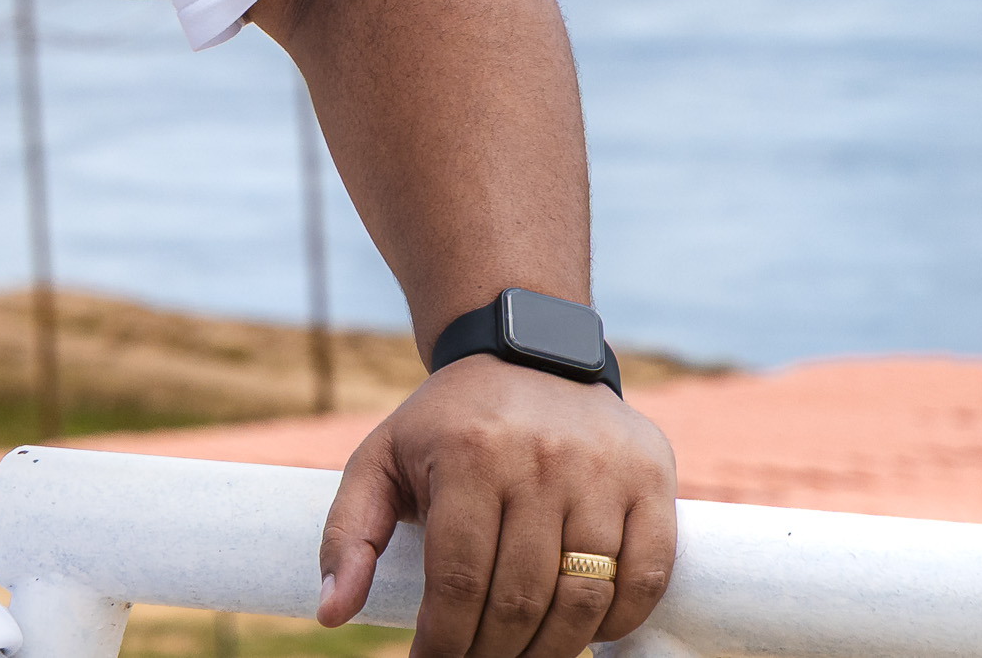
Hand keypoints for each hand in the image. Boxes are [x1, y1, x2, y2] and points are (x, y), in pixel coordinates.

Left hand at [315, 356, 677, 657]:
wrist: (528, 355)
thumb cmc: (446, 426)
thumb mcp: (381, 460)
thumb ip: (349, 534)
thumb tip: (331, 613)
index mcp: (468, 454)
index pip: (458, 580)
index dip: (443, 641)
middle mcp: (540, 459)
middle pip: (520, 598)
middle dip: (493, 653)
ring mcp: (601, 469)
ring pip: (584, 595)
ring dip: (553, 648)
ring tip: (523, 657)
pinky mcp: (651, 478)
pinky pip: (646, 575)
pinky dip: (619, 621)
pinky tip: (586, 632)